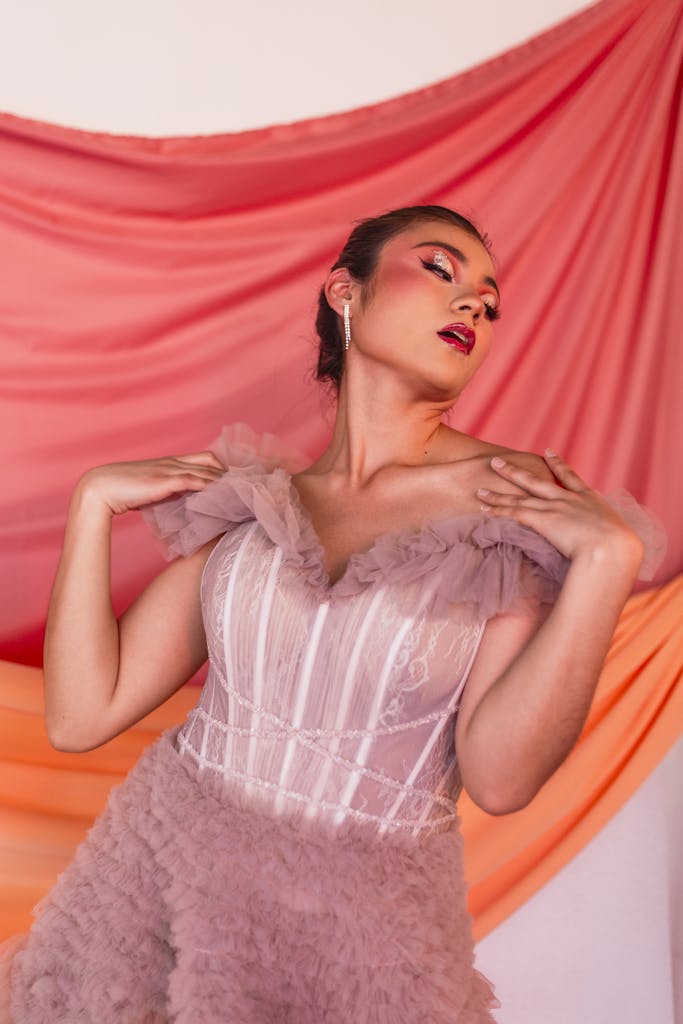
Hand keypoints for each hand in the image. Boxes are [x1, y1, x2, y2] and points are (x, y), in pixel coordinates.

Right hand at [76, 451, 225, 516]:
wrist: (100, 488)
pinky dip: (210, 486)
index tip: (234, 479)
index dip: (221, 467)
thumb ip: (167, 492)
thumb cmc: (121, 491)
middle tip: (243, 486)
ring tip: (240, 492)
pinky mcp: (165, 481)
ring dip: (224, 481)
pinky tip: (221, 495)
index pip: (204, 458)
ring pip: (205, 471)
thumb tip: (181, 503)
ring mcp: (169, 470)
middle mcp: (172, 463)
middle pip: (210, 461)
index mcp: (169, 462)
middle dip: (229, 472)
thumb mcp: (150, 489)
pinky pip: (194, 481)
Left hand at [477, 450, 644, 572]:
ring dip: (498, 492)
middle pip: (536, 480)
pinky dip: (497, 509)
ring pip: (519, 496)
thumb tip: (614, 543)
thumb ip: (610, 534)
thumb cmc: (621, 549)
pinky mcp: (542, 519)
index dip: (558, 464)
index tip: (548, 452)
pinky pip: (514, 512)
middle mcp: (569, 499)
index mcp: (590, 499)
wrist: (612, 548)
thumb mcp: (619, 535)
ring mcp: (554, 507)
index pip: (571, 477)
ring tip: (481, 486)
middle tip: (499, 461)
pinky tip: (482, 507)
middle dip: (516, 471)